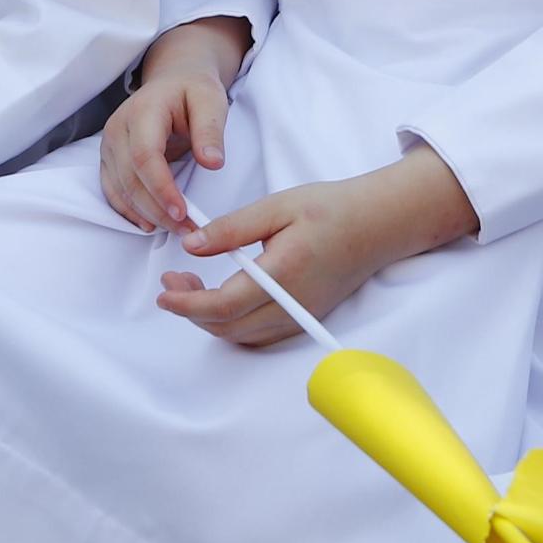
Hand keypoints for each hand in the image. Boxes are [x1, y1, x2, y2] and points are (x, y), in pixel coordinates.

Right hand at [100, 19, 244, 231]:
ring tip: (177, 230)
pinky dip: (129, 211)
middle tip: (188, 230)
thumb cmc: (193, 91)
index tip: (183, 212)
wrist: (172, 81)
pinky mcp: (109, 159)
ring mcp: (109, 144)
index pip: (145, 155)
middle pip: (130, 178)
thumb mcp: (211, 101)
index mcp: (143, 110)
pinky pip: (112, 191)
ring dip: (146, 214)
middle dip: (157, 209)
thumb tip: (213, 163)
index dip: (161, 188)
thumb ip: (210, 131)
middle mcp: (118, 127)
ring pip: (119, 189)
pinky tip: (150, 223)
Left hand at [158, 145, 476, 347]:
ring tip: (190, 285)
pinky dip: (231, 324)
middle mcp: (292, 304)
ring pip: (241, 336)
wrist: (378, 224)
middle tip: (172, 280)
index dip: (188, 304)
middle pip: (227, 328)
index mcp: (283, 273)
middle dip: (191, 311)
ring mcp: (300, 316)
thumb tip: (191, 246)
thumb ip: (232, 228)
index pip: (224, 305)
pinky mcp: (304, 318)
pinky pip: (258, 335)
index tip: (164, 292)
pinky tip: (220, 298)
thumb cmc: (331, 209)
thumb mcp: (277, 206)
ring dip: (209, 319)